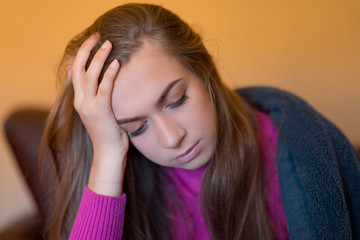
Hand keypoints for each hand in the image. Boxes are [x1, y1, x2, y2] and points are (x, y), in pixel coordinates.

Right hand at [72, 34, 128, 195]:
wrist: (108, 155)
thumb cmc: (109, 134)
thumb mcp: (101, 113)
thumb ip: (100, 98)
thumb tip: (107, 84)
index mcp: (80, 101)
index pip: (75, 72)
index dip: (81, 55)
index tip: (92, 42)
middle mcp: (80, 102)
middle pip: (78, 69)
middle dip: (86, 50)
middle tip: (98, 36)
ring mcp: (89, 107)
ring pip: (89, 76)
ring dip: (98, 57)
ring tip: (108, 43)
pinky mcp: (100, 112)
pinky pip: (104, 89)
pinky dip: (109, 75)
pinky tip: (117, 63)